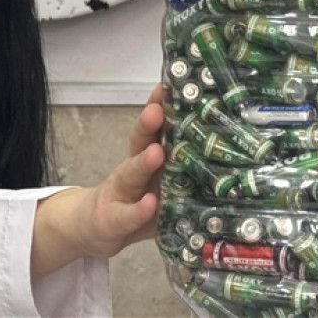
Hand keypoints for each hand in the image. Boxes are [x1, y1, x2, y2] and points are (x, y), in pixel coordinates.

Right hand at [30, 85, 165, 279]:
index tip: (168, 87)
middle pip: (139, 144)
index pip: (154, 128)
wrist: (94, 229)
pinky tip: (149, 204)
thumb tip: (223, 147)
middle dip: (148, 126)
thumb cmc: (137, 203)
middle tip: (157, 110)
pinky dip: (138, 211)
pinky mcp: (113, 222)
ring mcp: (120, 195)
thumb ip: (184, 168)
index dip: (160, 108)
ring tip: (155, 153)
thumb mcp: (160, 184)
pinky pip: (127, 216)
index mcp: (148, 159)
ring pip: (130, 176)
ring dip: (142, 164)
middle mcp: (133, 171)